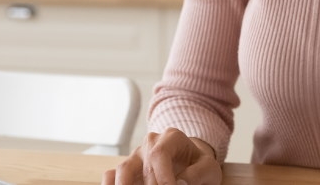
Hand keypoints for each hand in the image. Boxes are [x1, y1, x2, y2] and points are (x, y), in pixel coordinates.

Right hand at [102, 128, 221, 184]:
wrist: (190, 163)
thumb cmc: (199, 165)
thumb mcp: (208, 168)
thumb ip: (197, 174)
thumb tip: (179, 183)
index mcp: (171, 137)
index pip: (159, 153)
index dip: (162, 176)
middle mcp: (150, 143)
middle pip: (144, 166)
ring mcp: (136, 156)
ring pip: (122, 170)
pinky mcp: (127, 170)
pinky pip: (111, 176)